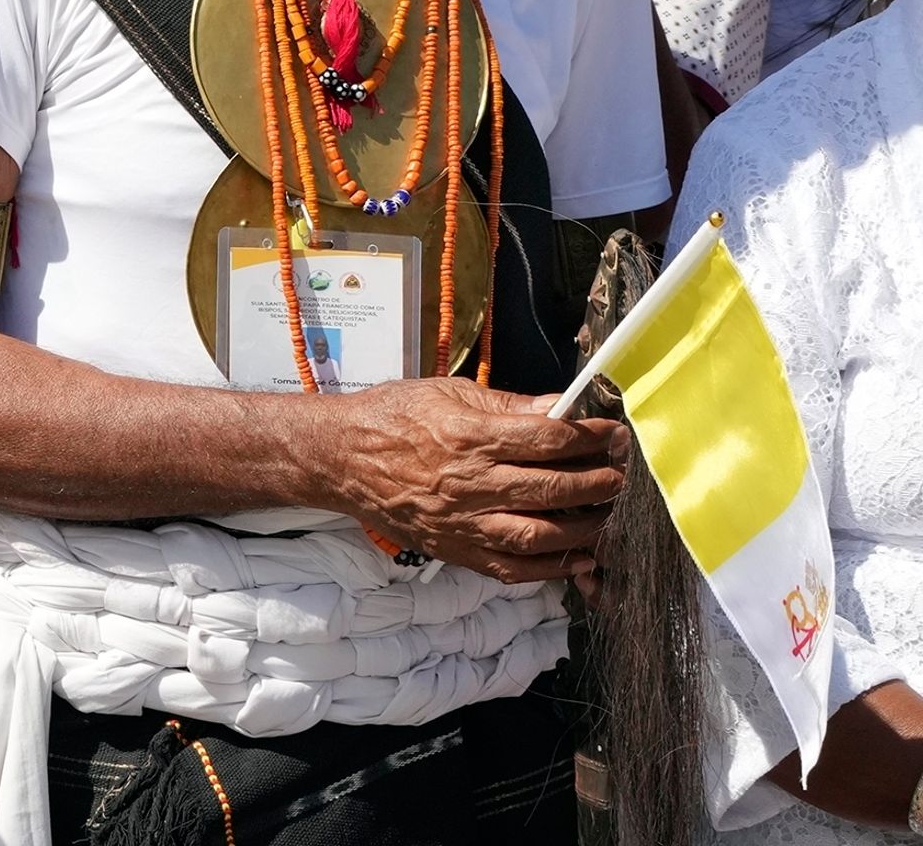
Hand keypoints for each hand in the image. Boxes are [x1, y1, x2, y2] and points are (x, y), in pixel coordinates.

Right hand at [315, 378, 626, 583]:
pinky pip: (514, 568)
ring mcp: (464, 522)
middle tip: (621, 474)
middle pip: (554, 487)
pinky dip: (552, 567)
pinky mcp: (457, 549)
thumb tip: (558, 409)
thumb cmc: (392, 418)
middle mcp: (470, 482)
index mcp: (469, 436)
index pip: (548, 439)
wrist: (340, 458)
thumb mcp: (446, 392)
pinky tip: (577, 556)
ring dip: (586, 526)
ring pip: (542, 534)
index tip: (612, 433)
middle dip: (599, 480)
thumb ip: (507, 405)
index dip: (590, 436)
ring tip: (608, 513)